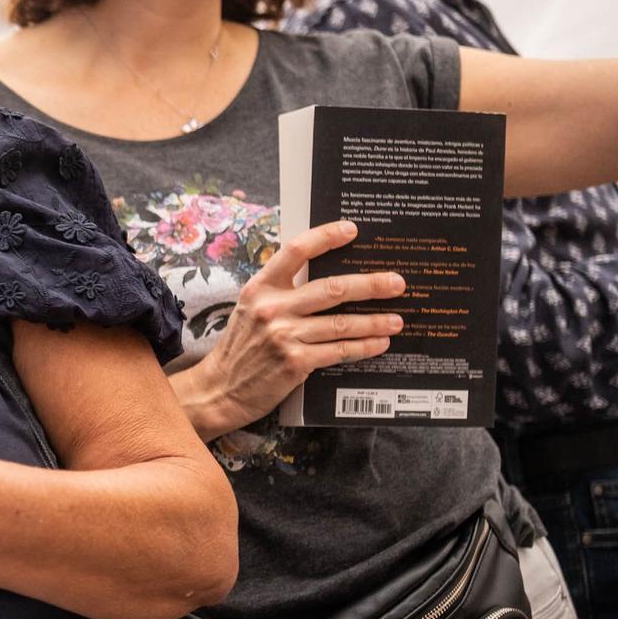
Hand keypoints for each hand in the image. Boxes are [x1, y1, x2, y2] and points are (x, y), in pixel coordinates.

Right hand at [175, 220, 404, 436]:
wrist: (220, 388)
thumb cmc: (241, 347)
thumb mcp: (252, 308)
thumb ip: (281, 292)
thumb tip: (325, 278)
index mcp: (260, 287)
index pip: (295, 251)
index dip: (325, 237)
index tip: (352, 230)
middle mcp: (272, 308)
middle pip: (331, 288)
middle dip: (370, 284)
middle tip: (397, 282)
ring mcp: (284, 335)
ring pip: (342, 323)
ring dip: (375, 321)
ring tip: (397, 319)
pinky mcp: (295, 362)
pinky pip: (339, 351)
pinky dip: (364, 347)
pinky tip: (379, 343)